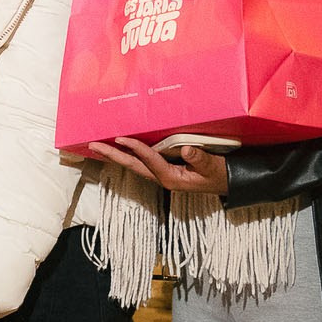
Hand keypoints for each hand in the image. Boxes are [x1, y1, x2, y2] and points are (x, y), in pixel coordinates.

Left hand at [88, 136, 229, 195]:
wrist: (228, 183)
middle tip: (92, 145)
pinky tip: (120, 149)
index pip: (149, 160)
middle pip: (132, 165)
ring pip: (134, 164)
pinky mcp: (164, 170)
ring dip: (116, 155)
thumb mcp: (213, 167)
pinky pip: (141, 162)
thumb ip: (200, 159)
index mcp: (171, 178)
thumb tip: (187, 151)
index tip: (120, 138)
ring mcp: (161, 174)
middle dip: (112, 155)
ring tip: (98, 146)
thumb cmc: (220, 174)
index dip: (135, 148)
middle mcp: (162, 178)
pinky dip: (128, 154)